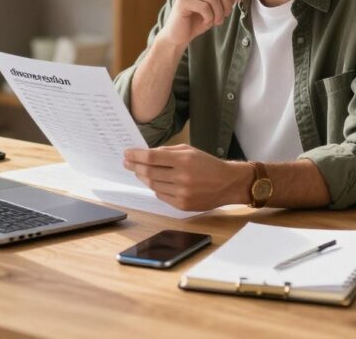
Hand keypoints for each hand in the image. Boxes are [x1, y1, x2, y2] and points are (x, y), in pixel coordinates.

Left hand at [123, 144, 253, 210]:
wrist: (228, 183)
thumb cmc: (208, 164)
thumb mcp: (190, 150)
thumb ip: (168, 151)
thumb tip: (146, 154)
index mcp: (184, 160)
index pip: (152, 157)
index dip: (136, 155)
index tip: (127, 153)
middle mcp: (182, 177)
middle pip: (149, 172)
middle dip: (135, 166)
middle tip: (127, 163)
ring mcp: (182, 193)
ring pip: (153, 185)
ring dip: (143, 178)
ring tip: (139, 172)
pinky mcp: (182, 205)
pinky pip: (161, 196)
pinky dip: (155, 188)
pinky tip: (154, 182)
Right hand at [157, 0, 246, 48]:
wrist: (180, 34)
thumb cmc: (200, 17)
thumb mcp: (219, 4)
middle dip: (227, 3)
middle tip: (226, 15)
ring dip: (219, 12)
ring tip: (218, 20)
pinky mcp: (181, 1)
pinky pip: (204, 7)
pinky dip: (210, 17)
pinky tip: (207, 21)